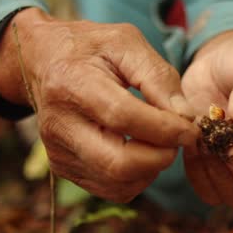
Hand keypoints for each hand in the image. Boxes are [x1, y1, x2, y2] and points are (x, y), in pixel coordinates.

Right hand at [0, 7, 197, 201]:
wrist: (41, 60)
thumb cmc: (90, 47)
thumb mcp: (126, 43)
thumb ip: (158, 76)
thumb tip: (185, 117)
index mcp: (73, 84)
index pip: (123, 118)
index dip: (164, 129)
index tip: (191, 128)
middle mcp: (59, 124)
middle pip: (119, 163)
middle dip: (161, 156)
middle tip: (178, 137)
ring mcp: (58, 152)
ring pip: (118, 183)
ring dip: (152, 168)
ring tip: (159, 139)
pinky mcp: (63, 168)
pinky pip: (112, 188)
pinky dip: (137, 176)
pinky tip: (141, 149)